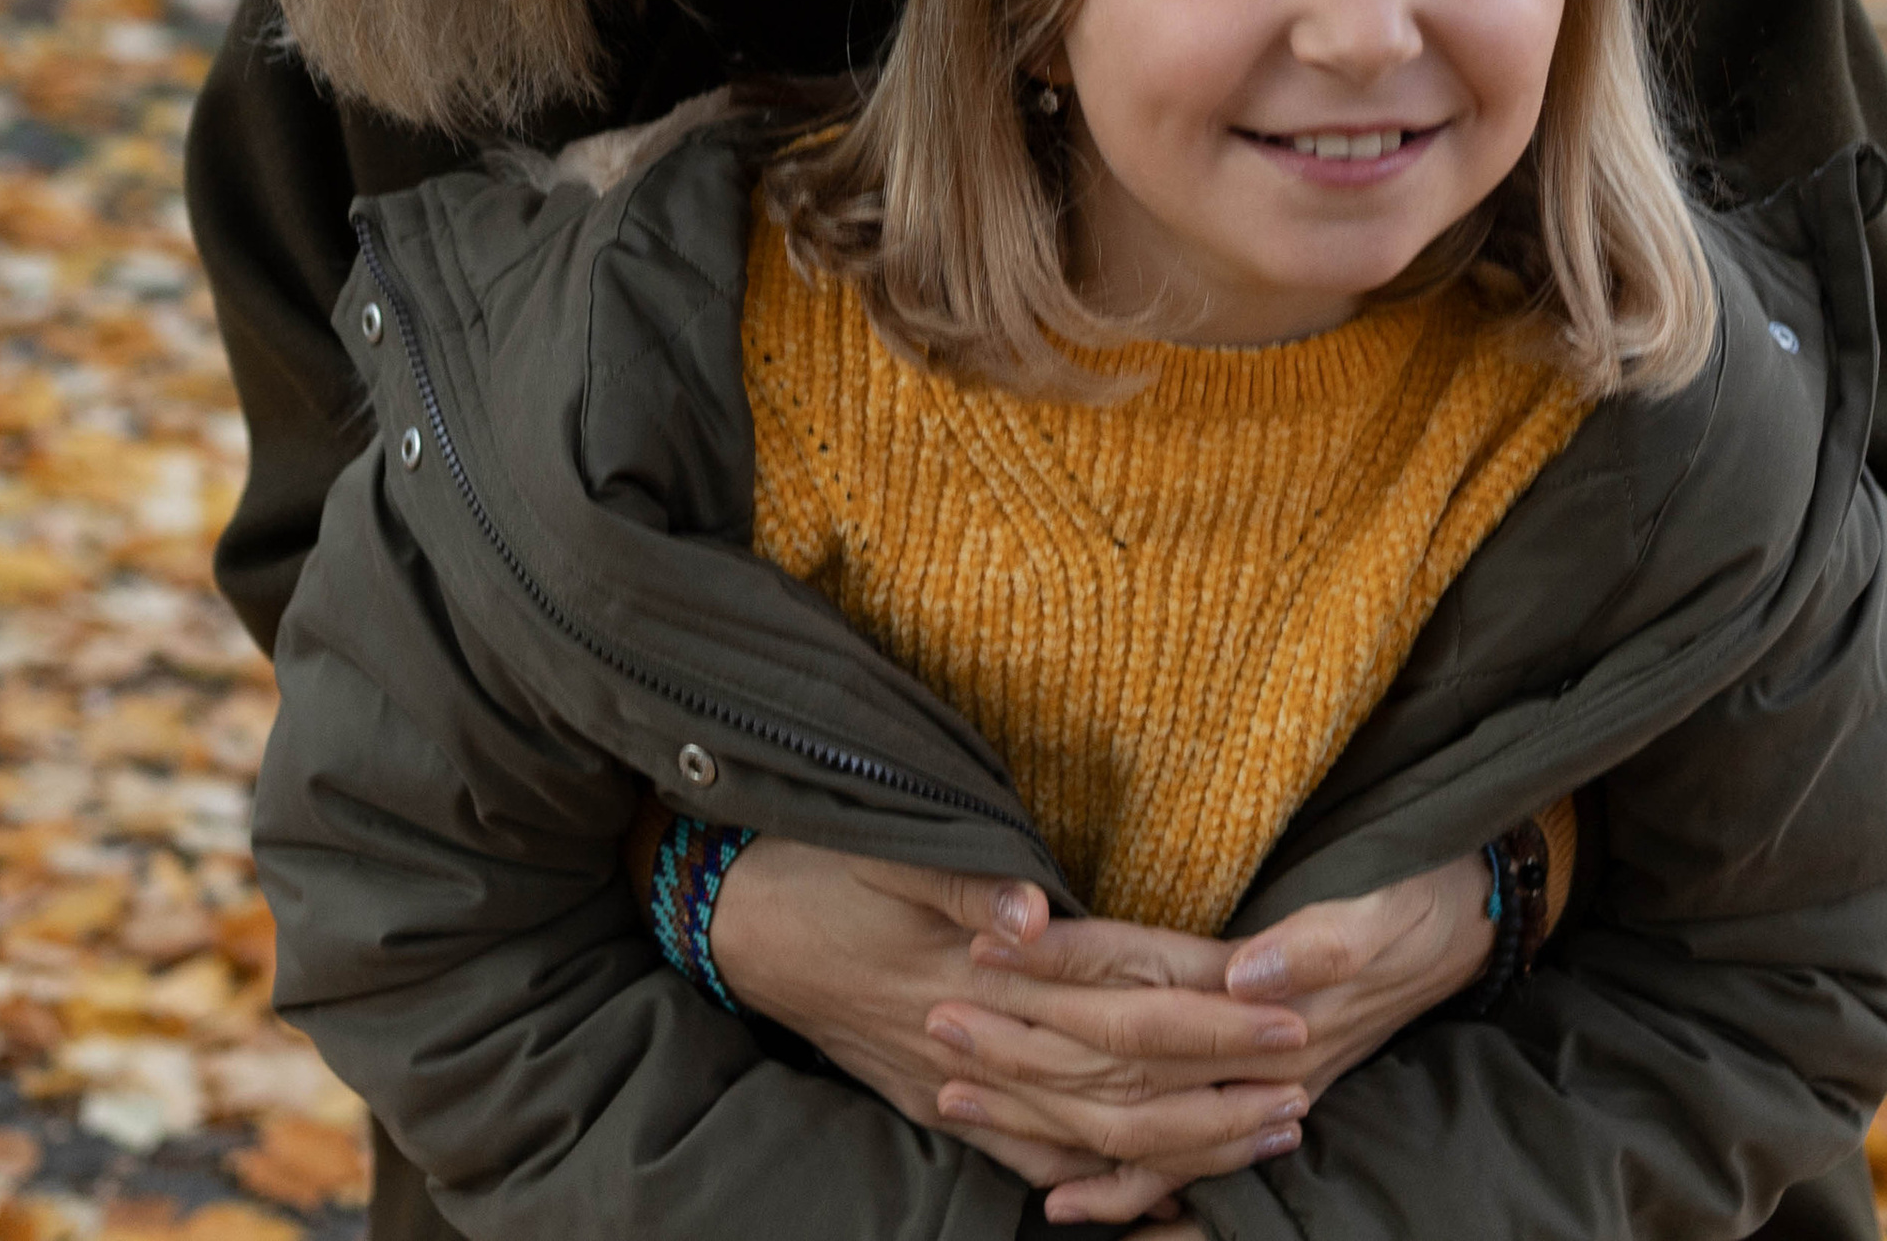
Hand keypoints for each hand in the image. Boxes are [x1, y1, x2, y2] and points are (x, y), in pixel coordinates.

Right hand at [708, 839, 1311, 1197]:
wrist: (731, 918)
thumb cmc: (812, 864)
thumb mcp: (881, 847)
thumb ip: (961, 876)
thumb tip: (1036, 909)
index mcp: (983, 962)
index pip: (1122, 987)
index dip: (1208, 997)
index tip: (1287, 999)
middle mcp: (985, 1031)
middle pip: (1126, 1071)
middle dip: (1224, 1078)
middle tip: (1309, 1075)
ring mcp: (963, 1080)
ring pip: (1094, 1130)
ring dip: (1187, 1135)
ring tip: (1267, 1129)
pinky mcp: (940, 1102)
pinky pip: (1032, 1158)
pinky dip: (1098, 1185)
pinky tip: (1155, 1194)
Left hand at [951, 848, 1495, 1221]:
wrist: (1469, 919)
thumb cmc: (1416, 891)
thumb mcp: (1376, 905)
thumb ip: (1316, 942)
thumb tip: (1251, 971)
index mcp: (1256, 990)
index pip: (1136, 979)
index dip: (1057, 966)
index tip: (981, 951)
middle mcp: (1247, 1052)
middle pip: (1116, 1060)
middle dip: (1023, 1052)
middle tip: (936, 1029)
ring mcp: (1254, 1085)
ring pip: (1133, 1119)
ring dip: (1043, 1115)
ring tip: (956, 1103)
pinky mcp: (1262, 1098)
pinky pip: (1183, 1162)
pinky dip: (1126, 1192)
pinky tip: (1063, 1202)